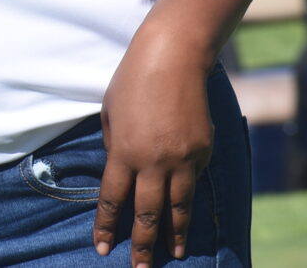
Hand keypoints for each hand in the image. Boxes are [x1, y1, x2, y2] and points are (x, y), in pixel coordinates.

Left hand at [95, 43, 212, 265]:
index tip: (102, 248)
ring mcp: (184, 159)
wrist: (174, 58)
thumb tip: (122, 172)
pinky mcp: (204, 152)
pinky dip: (188, 198)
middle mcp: (154, 161)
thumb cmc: (133, 81)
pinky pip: (193, 181)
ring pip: (178, 207)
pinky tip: (186, 213)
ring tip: (174, 254)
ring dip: (175, 234)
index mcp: (124, 152)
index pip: (113, 200)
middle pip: (147, 213)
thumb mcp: (110, 113)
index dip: (107, 226)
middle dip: (142, 244)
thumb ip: (115, 147)